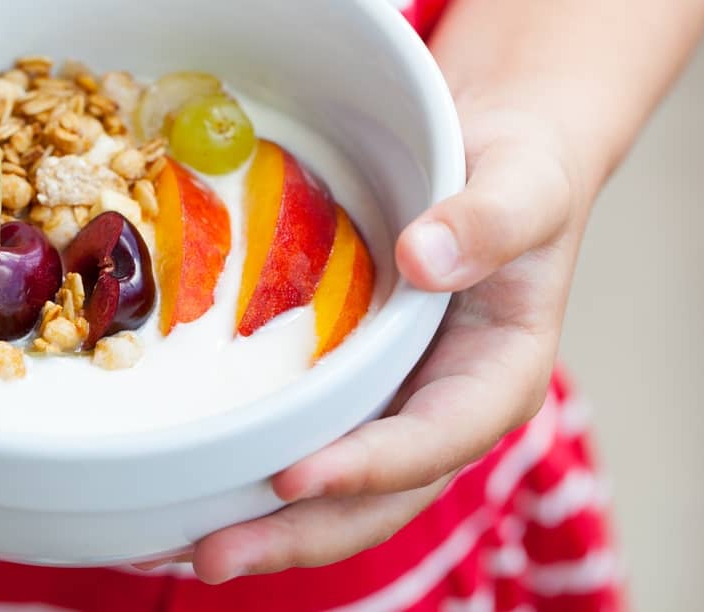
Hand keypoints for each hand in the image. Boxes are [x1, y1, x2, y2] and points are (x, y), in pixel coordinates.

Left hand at [183, 109, 587, 581]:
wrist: (495, 146)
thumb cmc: (521, 166)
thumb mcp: (527, 180)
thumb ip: (491, 221)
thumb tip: (425, 261)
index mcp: (497, 377)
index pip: (435, 441)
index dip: (369, 468)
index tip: (295, 477)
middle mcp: (439, 407)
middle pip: (374, 497)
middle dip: (296, 533)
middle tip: (212, 557)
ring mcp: (387, 400)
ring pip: (328, 485)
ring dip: (258, 523)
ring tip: (176, 547)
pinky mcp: (341, 378)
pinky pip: (295, 432)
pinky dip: (242, 465)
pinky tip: (179, 486)